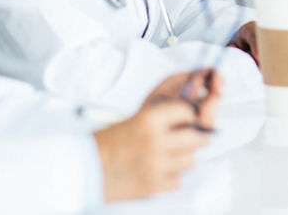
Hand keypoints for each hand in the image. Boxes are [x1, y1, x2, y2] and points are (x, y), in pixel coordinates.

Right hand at [95, 71, 217, 201]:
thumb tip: (192, 100)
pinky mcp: (155, 186)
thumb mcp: (137, 116)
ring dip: (184, 156)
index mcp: (148, 120)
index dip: (189, 114)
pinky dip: (172, 174)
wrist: (89, 168)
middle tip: (190, 135)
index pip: (187, 111)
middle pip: (198, 137)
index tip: (188, 117)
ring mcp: (157, 165)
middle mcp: (155, 142)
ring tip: (170, 153)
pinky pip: (178, 179)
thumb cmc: (110, 142)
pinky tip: (160, 168)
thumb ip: (165, 109)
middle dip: (197, 135)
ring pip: (191, 160)